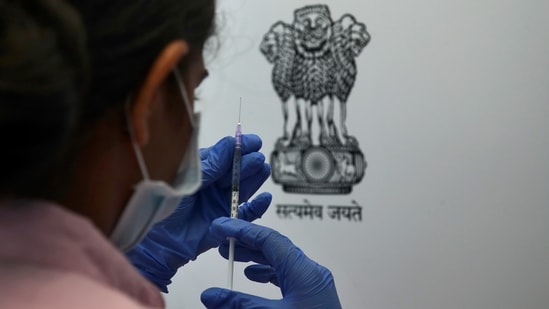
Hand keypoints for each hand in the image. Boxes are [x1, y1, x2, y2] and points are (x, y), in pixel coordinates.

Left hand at [127, 134, 271, 291]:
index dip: (238, 147)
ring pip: (242, 188)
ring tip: (263, 170)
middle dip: (247, 163)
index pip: (223, 155)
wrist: (153, 241)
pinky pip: (245, 214)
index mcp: (200, 171)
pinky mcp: (225, 222)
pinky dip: (256, 207)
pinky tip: (264, 198)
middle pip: (235, 171)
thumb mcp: (184, 179)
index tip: (252, 141)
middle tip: (257, 157)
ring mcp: (219, 203)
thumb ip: (209, 165)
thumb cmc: (162, 205)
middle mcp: (212, 185)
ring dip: (254, 179)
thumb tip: (230, 144)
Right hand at [201, 218, 341, 307]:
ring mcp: (313, 285)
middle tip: (222, 239)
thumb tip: (211, 295)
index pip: (269, 239)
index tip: (221, 227)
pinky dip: (267, 272)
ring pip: (280, 260)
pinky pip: (286, 275)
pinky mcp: (311, 296)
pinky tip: (253, 277)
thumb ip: (240, 305)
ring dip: (255, 256)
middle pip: (275, 247)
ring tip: (233, 255)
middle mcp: (311, 274)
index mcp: (305, 272)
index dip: (242, 230)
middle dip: (246, 241)